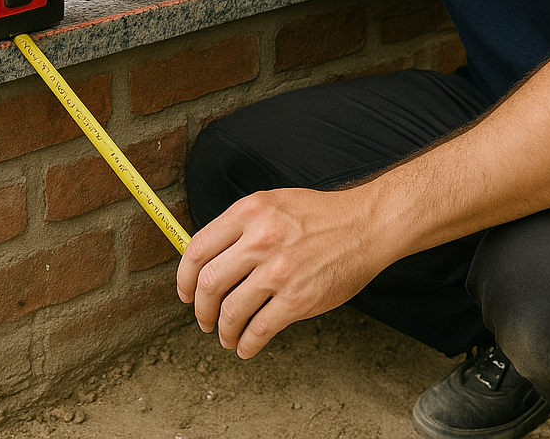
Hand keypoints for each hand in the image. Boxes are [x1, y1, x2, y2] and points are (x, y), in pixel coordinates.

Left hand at [176, 187, 384, 358]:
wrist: (364, 226)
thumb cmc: (320, 215)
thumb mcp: (273, 204)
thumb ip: (242, 226)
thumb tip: (208, 258)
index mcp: (249, 212)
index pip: (198, 249)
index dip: (184, 278)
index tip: (185, 293)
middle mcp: (260, 239)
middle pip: (209, 284)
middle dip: (201, 310)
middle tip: (204, 320)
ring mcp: (279, 270)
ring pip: (231, 311)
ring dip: (224, 331)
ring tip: (227, 336)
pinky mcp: (297, 298)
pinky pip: (259, 330)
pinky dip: (247, 344)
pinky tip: (247, 346)